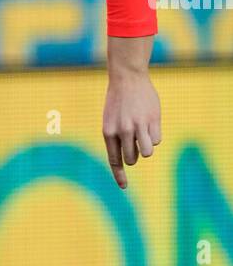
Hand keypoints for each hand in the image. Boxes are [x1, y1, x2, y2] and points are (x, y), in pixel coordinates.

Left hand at [102, 69, 161, 189]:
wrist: (128, 78)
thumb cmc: (118, 102)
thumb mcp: (110, 121)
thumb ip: (117, 139)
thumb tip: (129, 160)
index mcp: (108, 132)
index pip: (114, 160)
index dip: (120, 175)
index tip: (124, 187)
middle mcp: (122, 131)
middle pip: (132, 159)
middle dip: (135, 155)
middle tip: (135, 141)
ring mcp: (138, 125)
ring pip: (147, 153)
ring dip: (147, 148)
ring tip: (144, 134)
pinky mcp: (152, 120)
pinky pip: (157, 140)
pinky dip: (155, 134)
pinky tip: (150, 121)